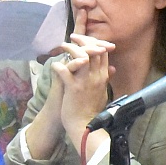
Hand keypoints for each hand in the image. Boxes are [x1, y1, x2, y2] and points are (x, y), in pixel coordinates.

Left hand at [55, 35, 114, 153]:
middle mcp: (96, 77)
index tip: (83, 39)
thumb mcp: (103, 92)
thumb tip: (111, 70)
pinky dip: (58, 66)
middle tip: (72, 37)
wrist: (85, 126)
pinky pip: (65, 71)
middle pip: (93, 49)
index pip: (102, 51)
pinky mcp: (74, 88)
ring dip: (70, 48)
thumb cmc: (91, 110)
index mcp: (103, 77)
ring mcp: (85, 82)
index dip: (93, 42)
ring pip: (81, 56)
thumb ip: (106, 79)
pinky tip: (54, 66)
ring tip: (62, 47)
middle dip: (83, 40)